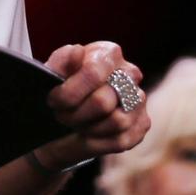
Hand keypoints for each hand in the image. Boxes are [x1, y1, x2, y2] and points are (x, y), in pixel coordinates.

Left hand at [35, 41, 150, 168]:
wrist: (67, 118)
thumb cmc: (62, 89)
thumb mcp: (53, 73)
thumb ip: (61, 62)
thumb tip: (77, 52)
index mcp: (109, 53)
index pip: (93, 73)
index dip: (70, 92)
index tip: (54, 101)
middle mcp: (130, 73)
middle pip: (102, 102)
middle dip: (76, 114)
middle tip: (61, 115)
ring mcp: (139, 99)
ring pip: (117, 122)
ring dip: (88, 128)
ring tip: (75, 123)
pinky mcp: (142, 124)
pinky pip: (121, 140)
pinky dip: (98, 142)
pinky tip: (87, 135)